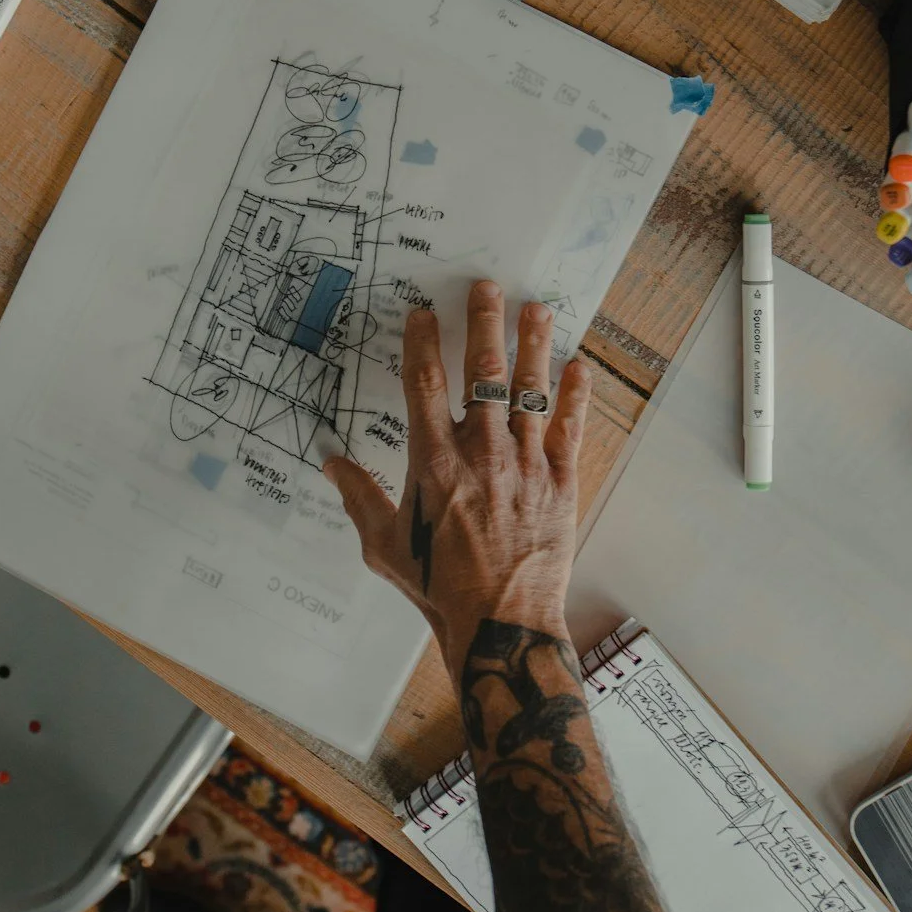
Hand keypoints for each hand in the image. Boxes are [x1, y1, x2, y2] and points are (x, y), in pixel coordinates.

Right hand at [325, 280, 591, 679]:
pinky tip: (579, 367)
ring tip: (536, 309)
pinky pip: (570, 431)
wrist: (502, 625)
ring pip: (532, 392)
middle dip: (484, 324)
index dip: (423, 343)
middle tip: (488, 287)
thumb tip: (331, 463)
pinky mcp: (560, 484)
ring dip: (534, 346)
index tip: (423, 312)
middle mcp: (482, 453)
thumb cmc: (439, 588)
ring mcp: (526, 466)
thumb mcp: (384, 547)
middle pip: (485, 373)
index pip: (426, 386)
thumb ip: (359, 497)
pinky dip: (575, 398)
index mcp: (434, 464)